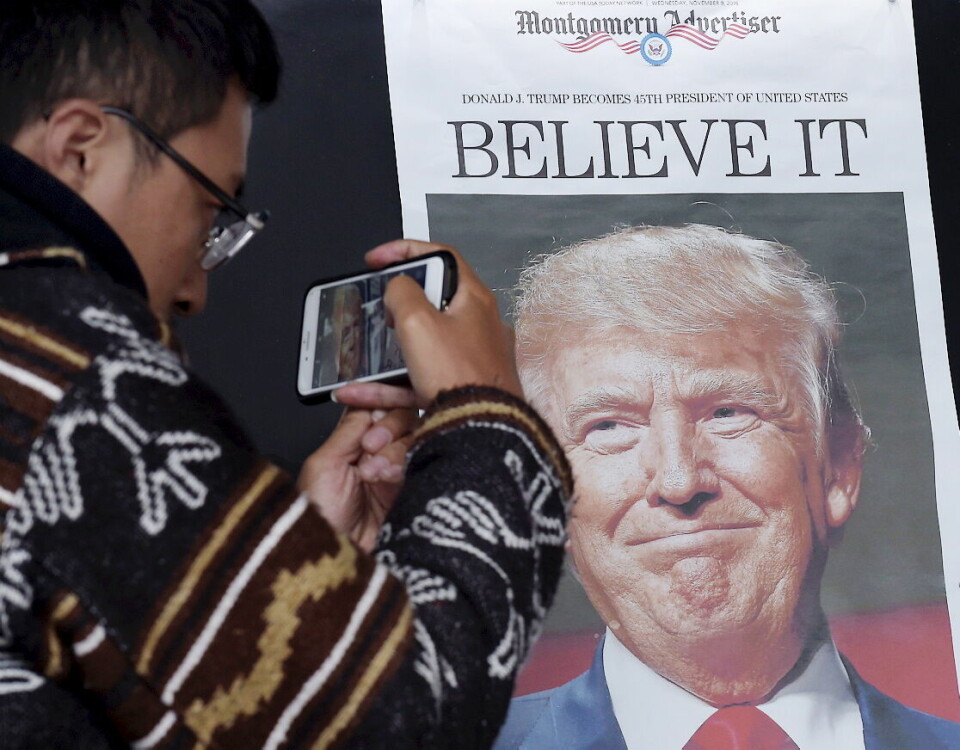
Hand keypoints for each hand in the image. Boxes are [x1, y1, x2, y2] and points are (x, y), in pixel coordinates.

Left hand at [298, 407, 416, 551]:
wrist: (334, 566)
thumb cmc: (318, 523)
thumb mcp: (322, 467)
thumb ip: (347, 431)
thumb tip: (367, 402)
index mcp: (354, 448)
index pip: (378, 409)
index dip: (376, 402)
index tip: (368, 406)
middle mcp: (380, 458)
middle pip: (404, 419)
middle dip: (387, 427)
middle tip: (369, 448)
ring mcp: (401, 476)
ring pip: (416, 439)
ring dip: (395, 450)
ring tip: (375, 473)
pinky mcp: (418, 492)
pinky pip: (427, 464)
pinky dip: (408, 465)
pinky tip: (392, 478)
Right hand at [336, 239, 521, 408]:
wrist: (480, 427)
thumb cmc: (459, 376)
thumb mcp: (417, 322)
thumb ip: (402, 292)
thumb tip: (398, 286)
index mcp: (473, 298)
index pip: (440, 256)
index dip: (404, 250)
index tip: (378, 259)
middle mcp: (479, 323)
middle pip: (431, 300)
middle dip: (397, 306)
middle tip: (380, 311)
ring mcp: (473, 355)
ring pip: (424, 342)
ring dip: (390, 349)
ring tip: (367, 356)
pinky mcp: (464, 382)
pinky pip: (423, 375)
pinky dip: (395, 381)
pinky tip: (368, 391)